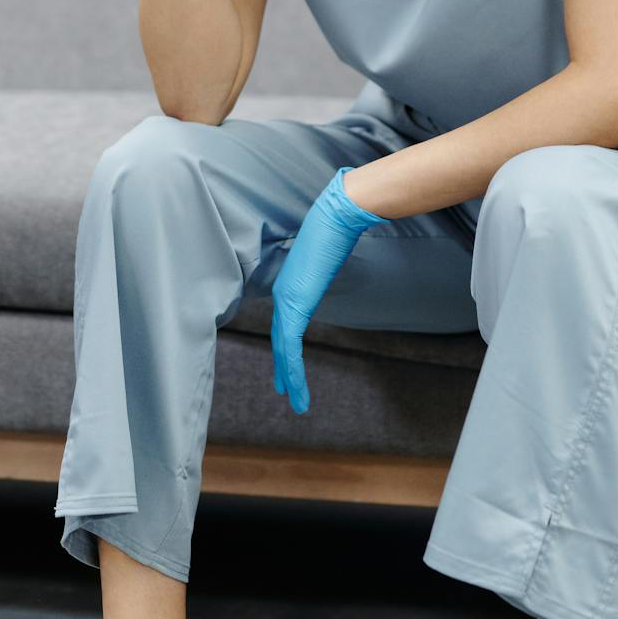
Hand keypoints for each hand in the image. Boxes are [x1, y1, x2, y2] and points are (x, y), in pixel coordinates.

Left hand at [271, 167, 388, 414]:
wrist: (338, 217)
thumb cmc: (337, 230)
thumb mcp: (329, 257)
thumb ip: (325, 269)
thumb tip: (332, 263)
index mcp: (290, 284)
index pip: (283, 323)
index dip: (284, 347)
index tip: (286, 366)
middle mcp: (282, 294)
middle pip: (279, 339)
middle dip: (283, 368)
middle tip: (285, 390)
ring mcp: (286, 300)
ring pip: (283, 349)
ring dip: (289, 377)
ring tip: (296, 401)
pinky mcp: (295, 305)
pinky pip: (290, 346)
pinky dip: (293, 369)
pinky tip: (296, 387)